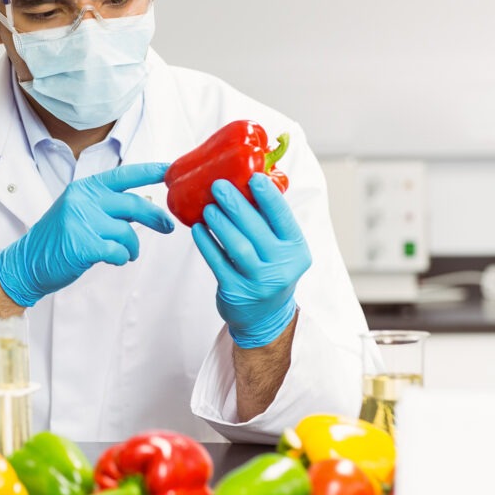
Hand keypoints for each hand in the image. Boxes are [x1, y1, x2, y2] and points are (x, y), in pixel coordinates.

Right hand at [0, 163, 173, 307]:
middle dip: (155, 217)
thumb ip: (109, 206)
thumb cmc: (58, 239)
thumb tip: (146, 208)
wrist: (27, 263)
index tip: (171, 171)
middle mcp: (83, 200)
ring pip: (128, 232)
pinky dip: (121, 258)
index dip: (150, 172)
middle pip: (133, 204)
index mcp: (84, 188)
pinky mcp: (84, 245)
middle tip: (168, 227)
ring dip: (133, 247)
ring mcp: (82, 221)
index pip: (124, 175)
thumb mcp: (80, 212)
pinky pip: (119, 252)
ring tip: (126, 253)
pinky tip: (112, 259)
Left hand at [191, 173, 311, 347]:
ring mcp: (259, 282)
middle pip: (257, 230)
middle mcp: (282, 267)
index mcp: (296, 250)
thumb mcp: (279, 249)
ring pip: (237, 246)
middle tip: (218, 185)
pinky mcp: (236, 292)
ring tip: (207, 207)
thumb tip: (247, 181)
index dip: (269, 197)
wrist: (264, 317)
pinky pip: (218, 262)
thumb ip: (268, 223)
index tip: (254, 177)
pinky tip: (197, 229)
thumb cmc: (269, 271)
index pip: (284, 219)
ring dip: (220, 223)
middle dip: (237, 206)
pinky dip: (206, 244)